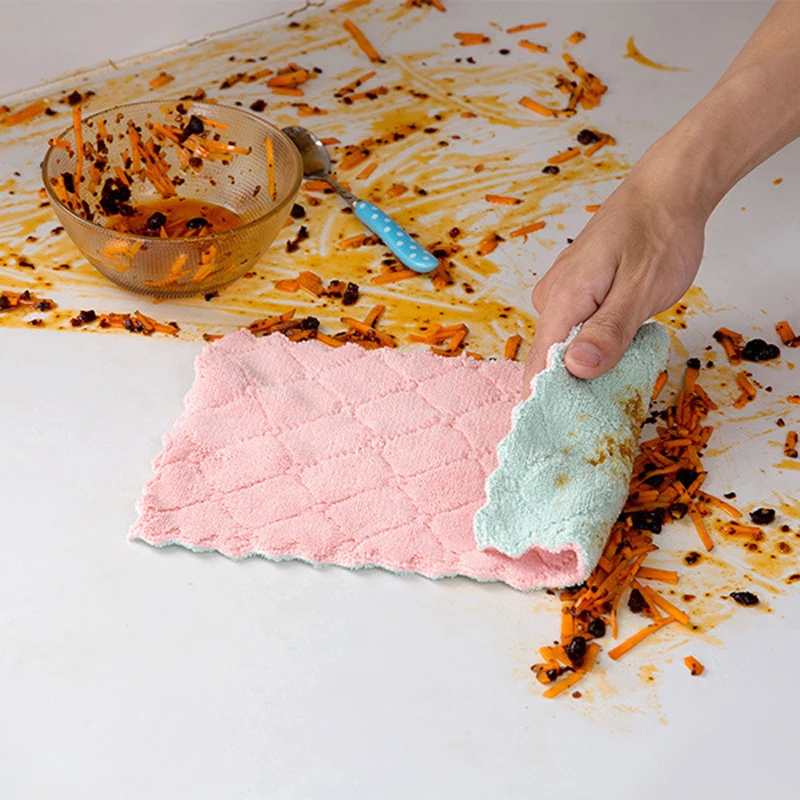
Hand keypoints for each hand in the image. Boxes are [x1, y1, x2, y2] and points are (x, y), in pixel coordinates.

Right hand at [522, 169, 707, 392]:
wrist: (665, 192)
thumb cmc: (658, 235)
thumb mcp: (641, 290)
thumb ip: (609, 331)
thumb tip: (575, 369)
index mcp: (562, 299)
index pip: (540, 366)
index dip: (549, 402)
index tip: (565, 434)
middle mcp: (551, 298)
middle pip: (549, 360)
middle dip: (572, 390)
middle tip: (605, 413)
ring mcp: (560, 294)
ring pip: (562, 347)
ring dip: (584, 369)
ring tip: (615, 384)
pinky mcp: (573, 292)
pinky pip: (573, 331)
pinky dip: (590, 348)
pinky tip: (614, 353)